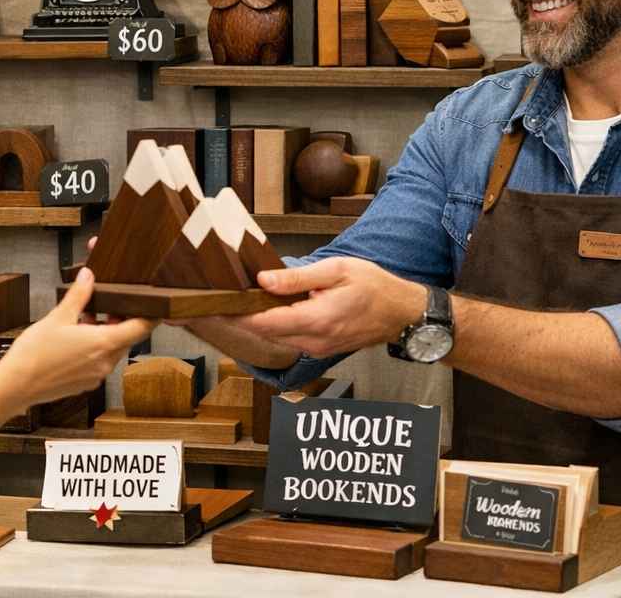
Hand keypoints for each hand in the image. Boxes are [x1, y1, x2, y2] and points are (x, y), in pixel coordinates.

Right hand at [0, 268, 157, 434]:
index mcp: (105, 344)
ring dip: (104, 332)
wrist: (16, 386)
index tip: (157, 305)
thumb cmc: (35, 355)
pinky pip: (98, 361)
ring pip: (111, 349)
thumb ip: (78, 296)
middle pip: (126, 337)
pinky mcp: (85, 383)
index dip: (152, 315)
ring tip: (86, 317)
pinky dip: (94, 347)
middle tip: (111, 302)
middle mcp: (105, 363)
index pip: (142, 328)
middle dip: (120, 319)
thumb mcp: (58, 317)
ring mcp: (96, 375)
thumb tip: (88, 276)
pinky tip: (76, 336)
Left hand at [226, 257, 427, 358]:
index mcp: (317, 320)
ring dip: (260, 320)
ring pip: (277, 337)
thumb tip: (264, 281)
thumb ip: (297, 279)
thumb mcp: (335, 271)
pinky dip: (277, 324)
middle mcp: (315, 340)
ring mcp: (317, 348)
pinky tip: (273, 307)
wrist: (401, 312)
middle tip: (224, 297)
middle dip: (244, 316)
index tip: (219, 305)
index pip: (266, 323)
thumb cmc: (373, 287)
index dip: (239, 316)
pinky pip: (290, 338)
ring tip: (245, 298)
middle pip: (266, 333)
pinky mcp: (320, 349)